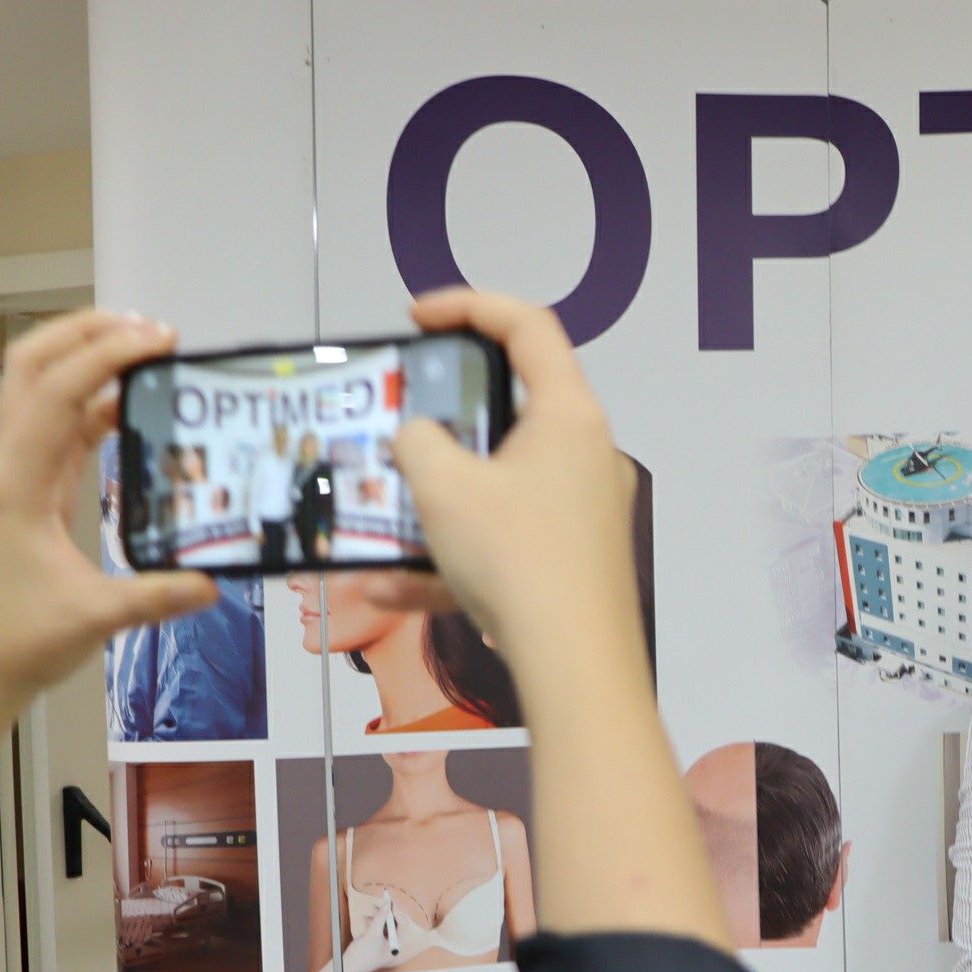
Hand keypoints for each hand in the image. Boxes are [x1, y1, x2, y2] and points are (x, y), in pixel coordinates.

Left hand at [0, 312, 214, 737]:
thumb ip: (157, 596)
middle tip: (146, 327)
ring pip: (43, 391)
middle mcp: (13, 469)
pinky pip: (64, 429)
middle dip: (86, 333)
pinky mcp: (35, 492)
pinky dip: (97, 405)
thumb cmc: (14, 640)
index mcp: (19, 486)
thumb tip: (212, 580)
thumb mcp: (94, 619)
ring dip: (88, 361)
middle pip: (32, 368)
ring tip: (146, 353)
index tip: (158, 341)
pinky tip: (134, 411)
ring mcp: (21, 476)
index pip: (59, 394)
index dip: (108, 356)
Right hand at [313, 902, 402, 971]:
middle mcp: (397, 947)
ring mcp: (390, 948)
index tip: (390, 902)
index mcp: (399, 946)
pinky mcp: (382, 948)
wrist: (349, 968)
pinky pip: (383, 933)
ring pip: (390, 928)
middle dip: (389, 914)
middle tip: (383, 903)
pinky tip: (368, 920)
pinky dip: (377, 926)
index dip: (397, 911)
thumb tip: (388, 904)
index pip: (404, 924)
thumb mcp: (372, 933)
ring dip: (381, 919)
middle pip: (398, 925)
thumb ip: (381, 917)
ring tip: (372, 911)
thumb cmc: (362, 954)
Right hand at [360, 290, 639, 674]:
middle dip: (445, 419)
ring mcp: (585, 512)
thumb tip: (418, 439)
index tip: (419, 317)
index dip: (470, 306)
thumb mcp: (443, 487)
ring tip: (382, 513)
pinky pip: (503, 544)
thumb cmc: (520, 561)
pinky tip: (389, 587)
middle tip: (400, 422)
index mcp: (570, 416)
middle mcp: (588, 456)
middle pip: (512, 410)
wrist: (573, 664)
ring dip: (437, 500)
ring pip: (500, 486)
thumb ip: (417, 442)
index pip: (528, 328)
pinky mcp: (574, 562)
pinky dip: (450, 558)